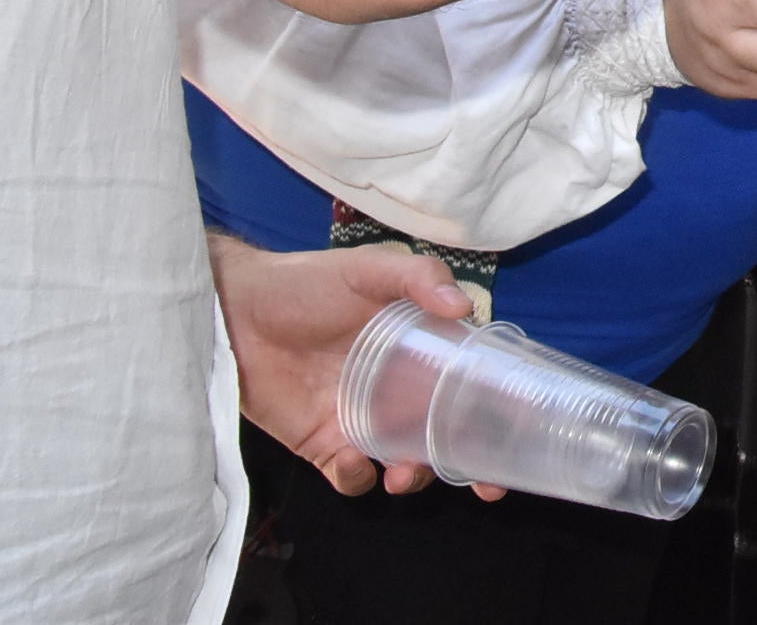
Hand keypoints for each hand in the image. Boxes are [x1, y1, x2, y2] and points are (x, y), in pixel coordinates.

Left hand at [207, 232, 500, 498]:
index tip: (525, 434)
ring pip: (408, 463)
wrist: (231, 315)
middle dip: (473, 466)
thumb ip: (416, 278)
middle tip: (486, 486)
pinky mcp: (324, 444)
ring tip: (405, 473)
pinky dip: (358, 480)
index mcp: (424, 348)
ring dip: (416, 477)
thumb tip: (464, 307)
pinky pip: (352, 477)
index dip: (504, 410)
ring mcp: (365, 420)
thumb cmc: (305, 284)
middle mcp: (402, 389)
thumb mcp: (366, 269)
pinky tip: (353, 463)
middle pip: (451, 434)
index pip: (474, 381)